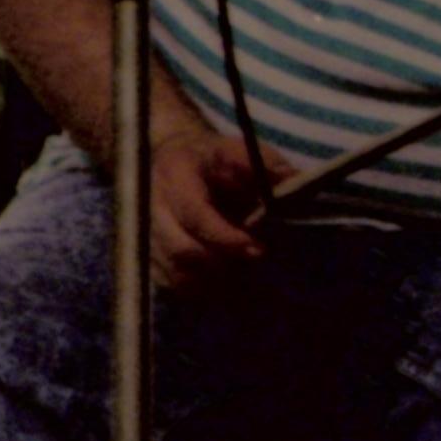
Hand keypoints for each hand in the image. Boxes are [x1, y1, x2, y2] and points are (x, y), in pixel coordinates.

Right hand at [145, 120, 287, 291]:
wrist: (170, 161)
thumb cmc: (210, 158)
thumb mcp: (237, 150)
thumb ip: (266, 165)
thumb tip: (296, 182)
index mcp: (176, 176)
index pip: (195, 215)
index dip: (226, 238)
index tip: (258, 250)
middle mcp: (151, 207)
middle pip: (181, 250)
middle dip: (222, 264)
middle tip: (253, 264)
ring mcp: (144, 233)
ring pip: (174, 272)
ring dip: (211, 282)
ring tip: (243, 278)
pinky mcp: (147, 254)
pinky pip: (169, 283)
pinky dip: (198, 290)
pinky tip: (224, 286)